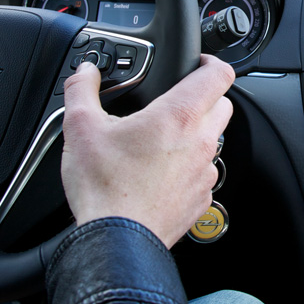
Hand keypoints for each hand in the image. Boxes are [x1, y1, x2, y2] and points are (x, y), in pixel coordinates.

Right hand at [60, 54, 234, 247]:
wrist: (117, 241)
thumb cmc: (105, 189)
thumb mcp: (81, 128)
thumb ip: (82, 90)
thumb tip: (84, 72)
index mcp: (178, 116)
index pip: (219, 75)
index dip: (211, 62)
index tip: (197, 63)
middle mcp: (200, 142)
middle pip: (223, 105)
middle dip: (204, 97)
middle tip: (174, 100)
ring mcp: (204, 173)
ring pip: (213, 140)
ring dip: (196, 134)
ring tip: (162, 140)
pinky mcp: (201, 199)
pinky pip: (204, 173)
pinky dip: (189, 167)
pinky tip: (161, 172)